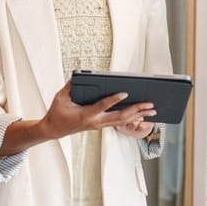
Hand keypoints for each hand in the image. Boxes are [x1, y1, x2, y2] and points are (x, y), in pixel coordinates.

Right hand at [39, 82, 155, 139]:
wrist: (54, 130)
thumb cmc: (57, 113)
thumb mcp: (60, 97)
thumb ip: (71, 86)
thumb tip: (79, 75)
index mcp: (86, 114)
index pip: (103, 106)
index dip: (114, 99)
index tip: (126, 93)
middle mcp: (96, 122)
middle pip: (120, 117)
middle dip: (136, 110)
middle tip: (150, 104)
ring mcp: (99, 125)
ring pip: (122, 121)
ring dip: (138, 115)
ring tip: (152, 110)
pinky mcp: (101, 125)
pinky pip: (119, 122)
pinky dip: (132, 118)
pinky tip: (142, 115)